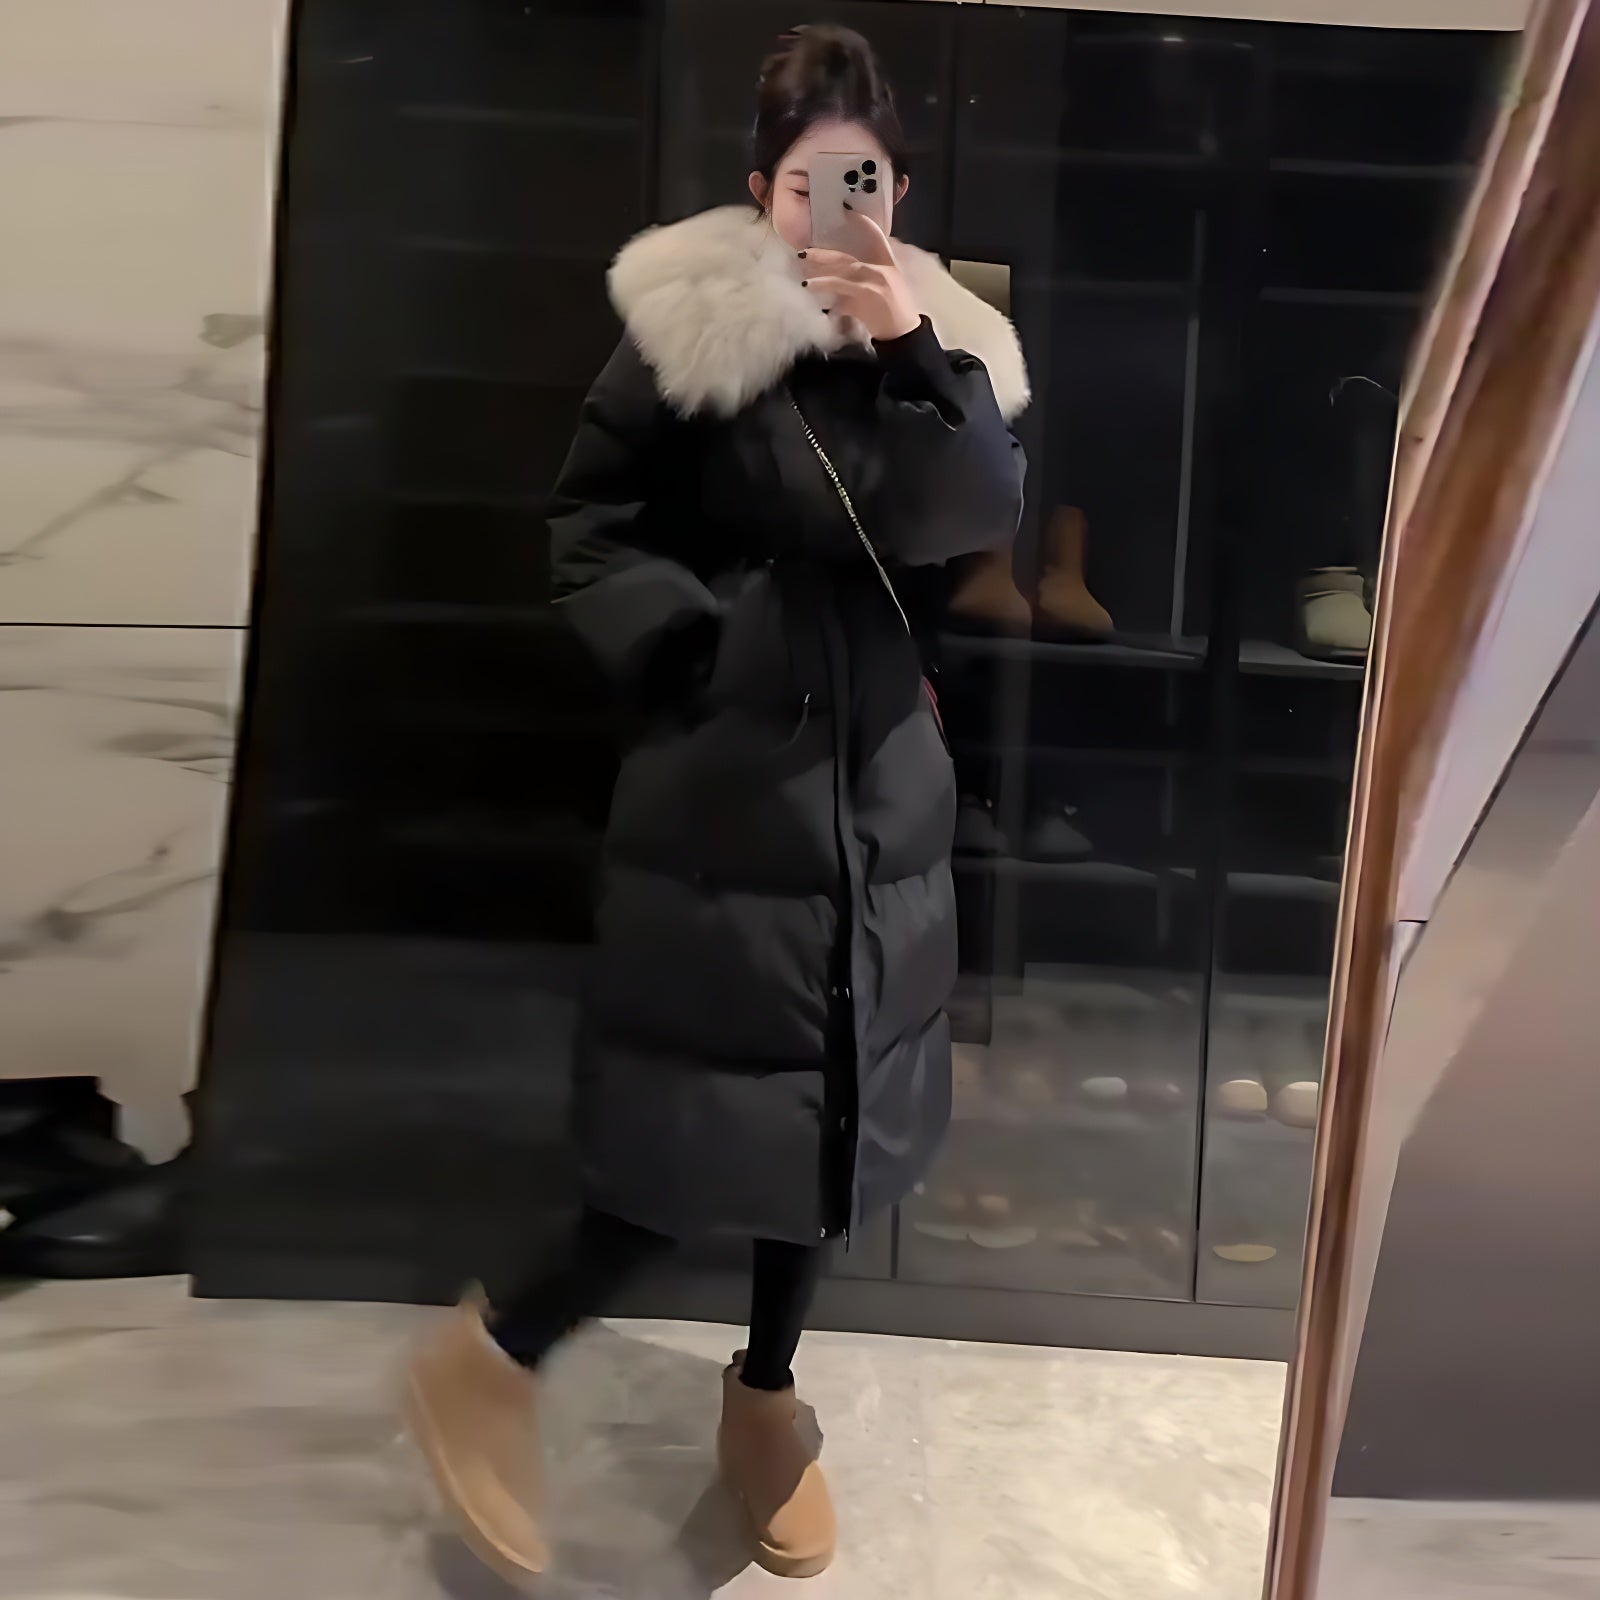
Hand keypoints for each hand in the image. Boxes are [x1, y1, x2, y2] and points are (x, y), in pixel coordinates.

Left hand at [800, 212, 920, 342]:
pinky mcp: (868, 295)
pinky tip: (812, 289)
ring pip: (842, 271)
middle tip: (804, 252)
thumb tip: (836, 285)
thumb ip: (861, 283)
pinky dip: (826, 288)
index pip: (876, 236)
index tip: (846, 212)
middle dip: (824, 254)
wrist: (904, 334)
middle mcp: (882, 269)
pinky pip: (841, 289)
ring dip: (820, 273)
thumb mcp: (881, 291)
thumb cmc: (892, 314)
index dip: (862, 222)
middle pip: (848, 257)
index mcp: (888, 264)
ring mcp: (875, 281)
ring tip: (804, 279)